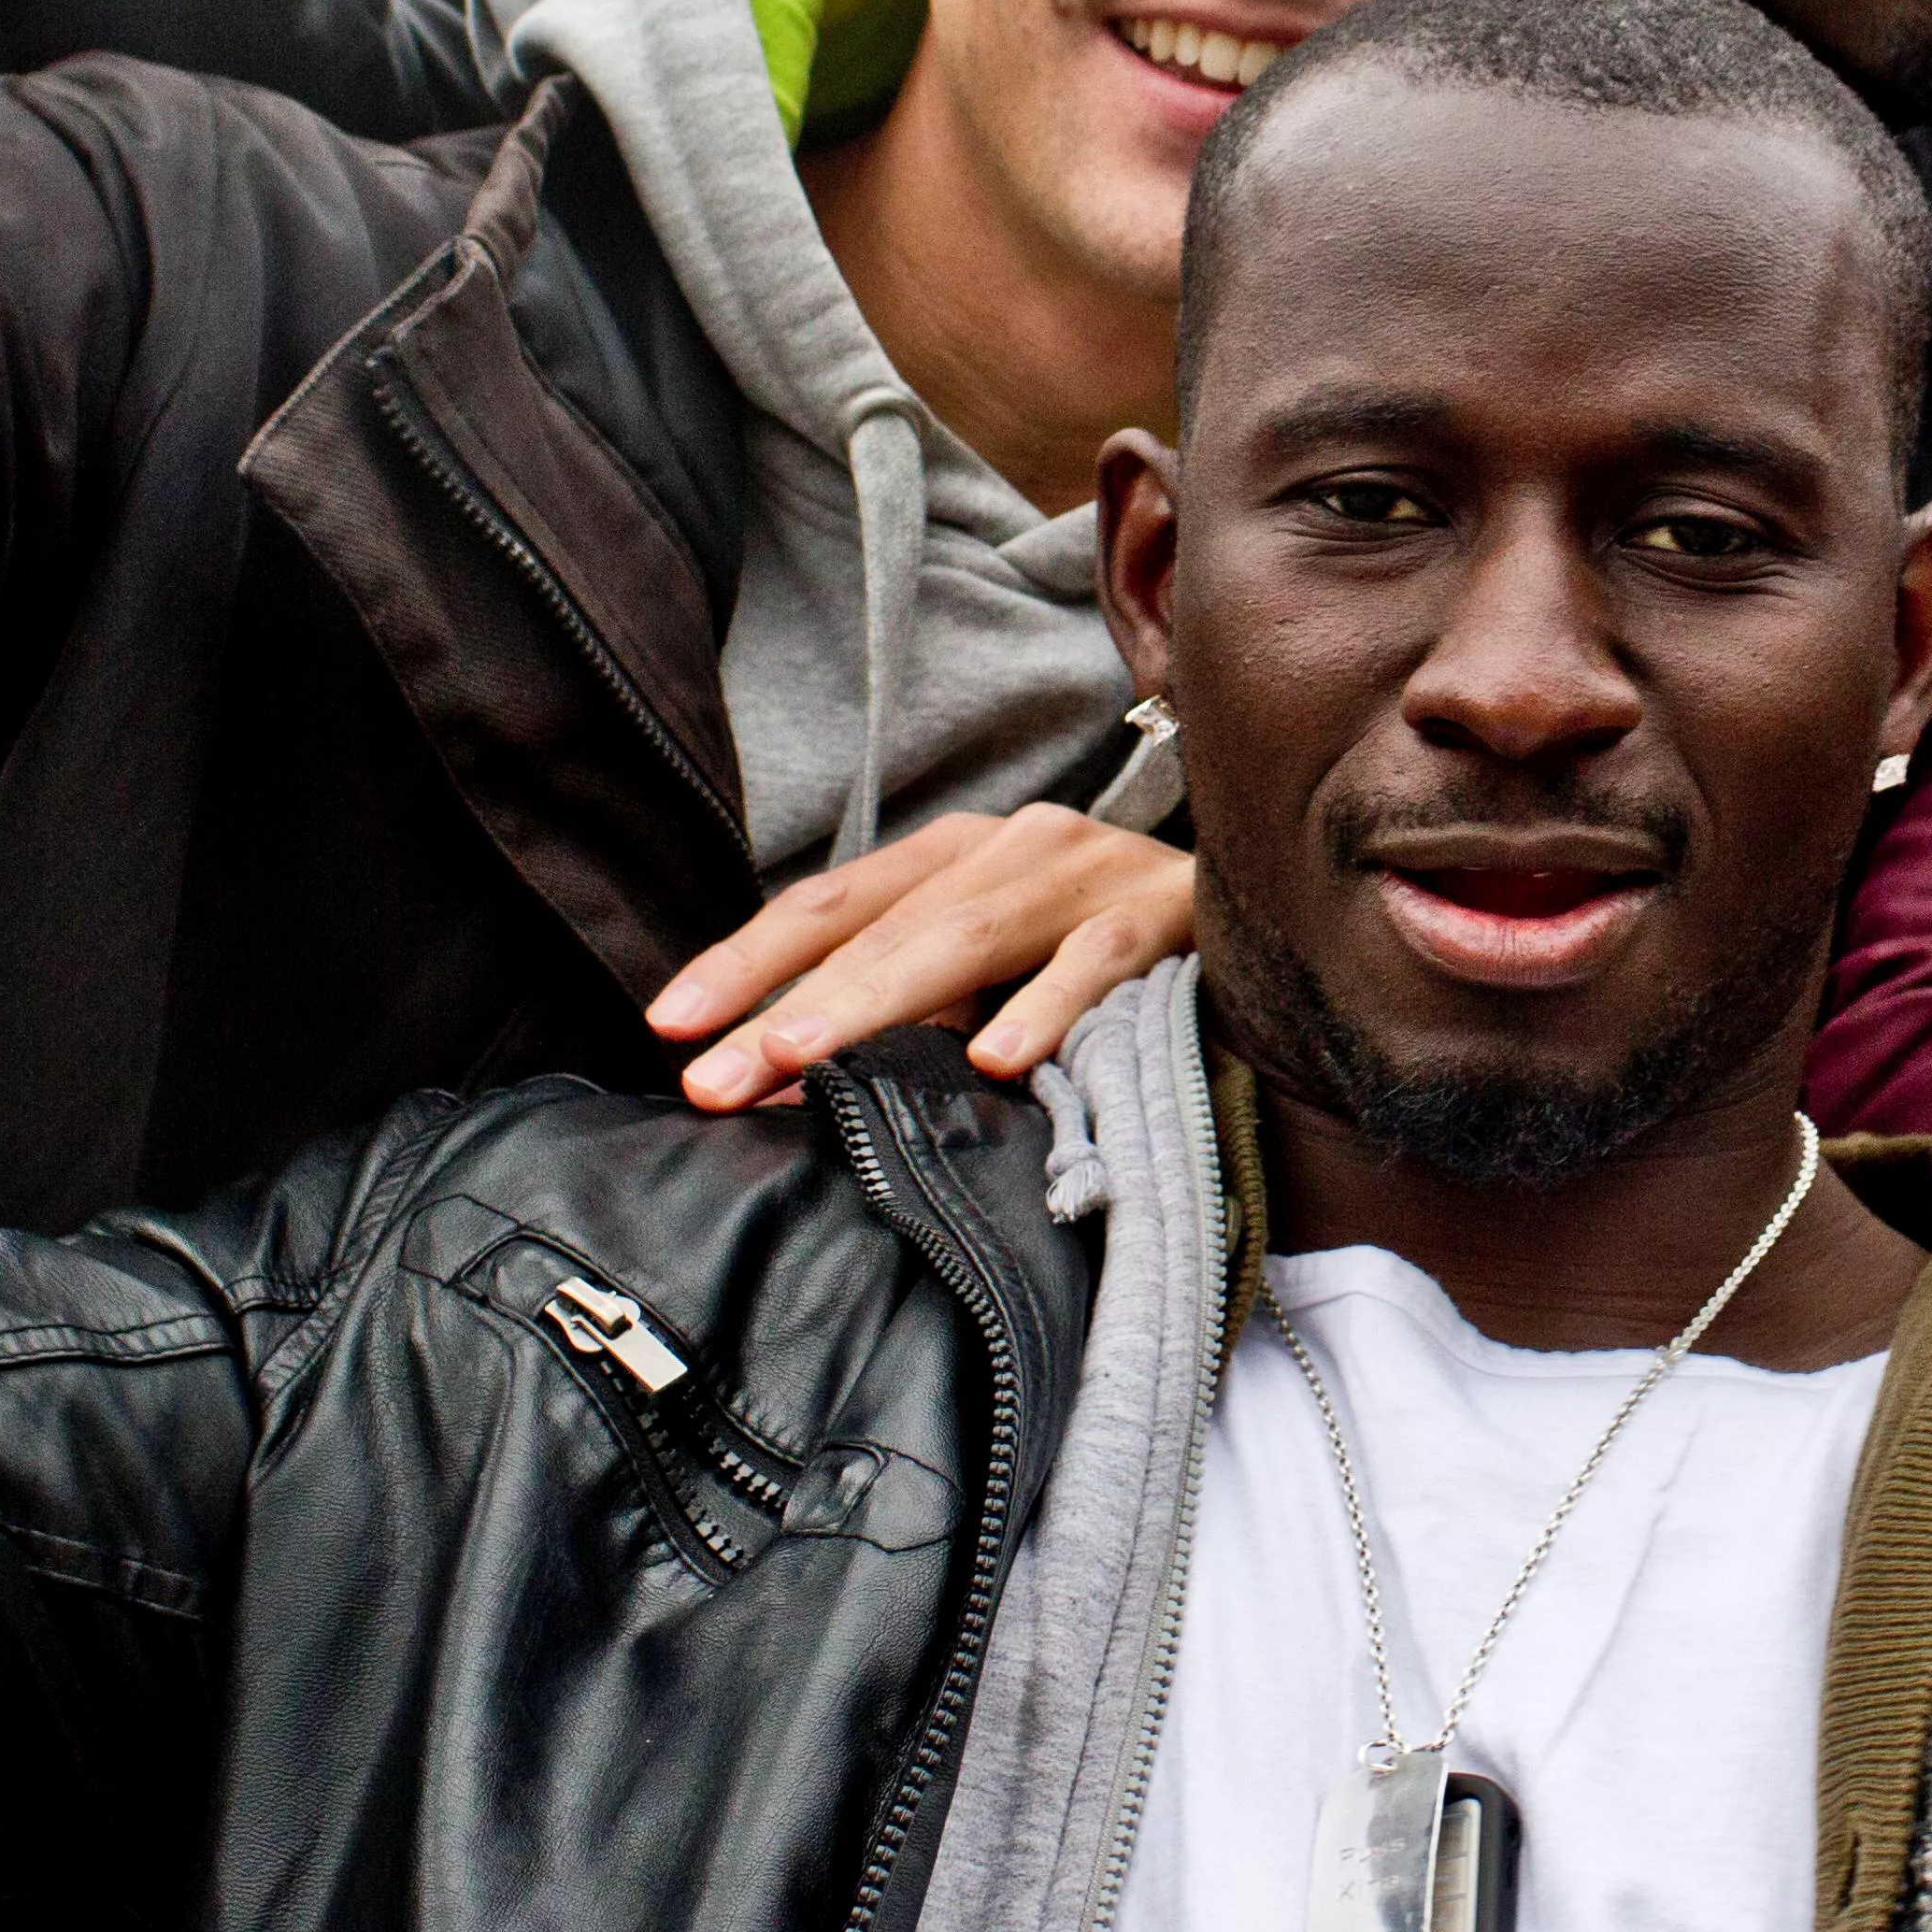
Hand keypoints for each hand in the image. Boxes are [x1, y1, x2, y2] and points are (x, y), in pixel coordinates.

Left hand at [655, 807, 1196, 1110]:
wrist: (1263, 891)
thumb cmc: (1101, 951)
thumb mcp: (993, 971)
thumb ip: (907, 1014)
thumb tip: (775, 1086)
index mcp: (958, 855)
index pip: (830, 902)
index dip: (744, 960)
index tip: (667, 1025)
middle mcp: (1012, 845)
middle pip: (881, 923)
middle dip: (784, 1003)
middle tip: (712, 1077)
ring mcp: (1089, 870)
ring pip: (967, 934)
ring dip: (876, 1002)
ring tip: (802, 1062)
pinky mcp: (1167, 912)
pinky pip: (1097, 959)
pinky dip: (1046, 1004)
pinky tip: (1001, 1060)